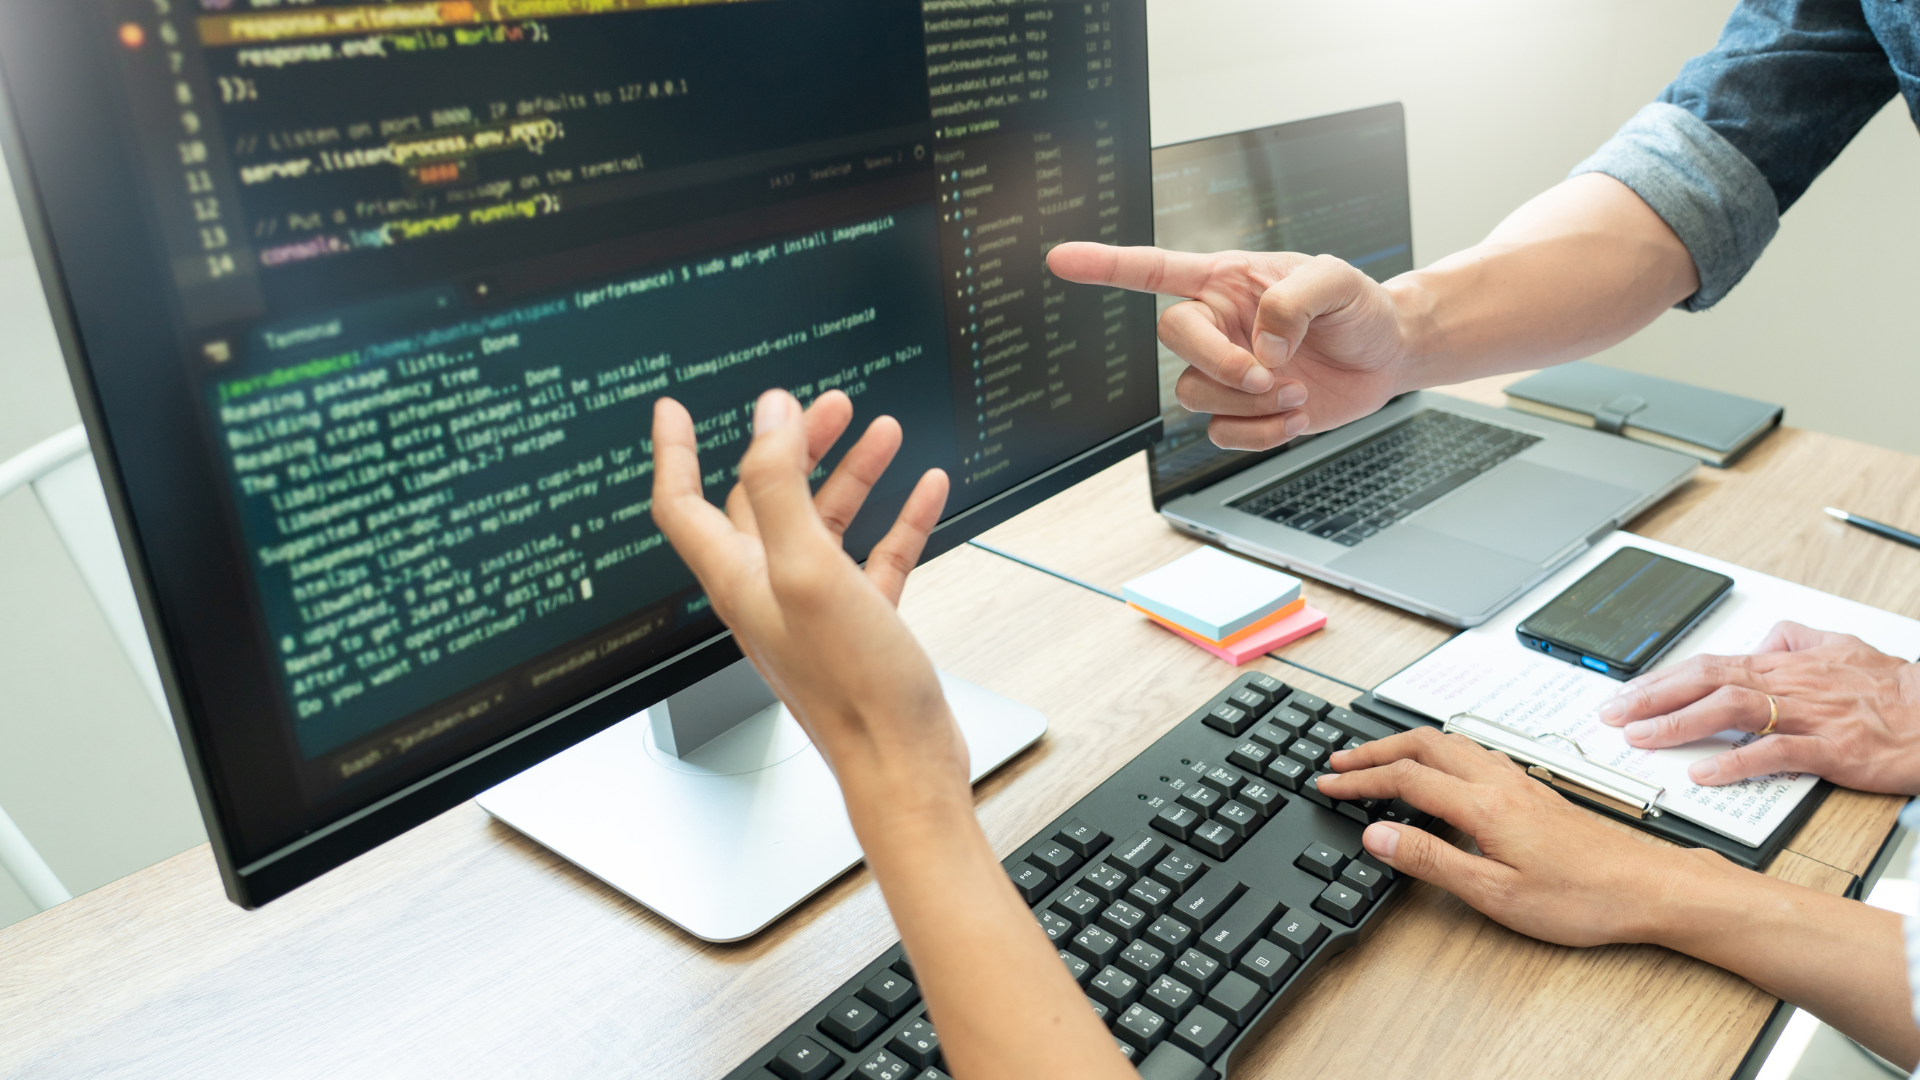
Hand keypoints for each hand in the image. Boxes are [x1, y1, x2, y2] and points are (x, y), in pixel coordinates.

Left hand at [649, 388, 963, 807]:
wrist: (904, 763)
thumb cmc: (853, 687)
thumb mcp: (808, 568)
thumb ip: (780, 485)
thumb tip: (768, 419)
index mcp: (738, 578)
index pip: (681, 504)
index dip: (673, 451)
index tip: (674, 408)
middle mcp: (770, 591)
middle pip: (765, 499)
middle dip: (794, 444)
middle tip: (826, 405)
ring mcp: (817, 609)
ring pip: (826, 522)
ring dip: (852, 472)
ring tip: (881, 430)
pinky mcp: (864, 625)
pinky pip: (876, 556)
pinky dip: (899, 518)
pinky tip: (926, 490)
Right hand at [1046, 242, 1415, 448]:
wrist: (1386, 355)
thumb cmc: (1359, 307)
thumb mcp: (1337, 280)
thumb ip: (1293, 300)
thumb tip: (1260, 344)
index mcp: (1227, 280)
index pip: (1153, 270)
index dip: (1105, 265)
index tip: (1060, 260)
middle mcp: (1216, 325)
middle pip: (1172, 340)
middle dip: (1220, 362)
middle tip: (1268, 374)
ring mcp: (1226, 371)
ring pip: (1194, 394)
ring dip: (1248, 401)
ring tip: (1295, 391)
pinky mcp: (1241, 413)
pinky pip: (1222, 433)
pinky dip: (1261, 433)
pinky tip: (1294, 415)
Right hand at [1318, 727, 1697, 946]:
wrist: (1649, 888)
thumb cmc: (1583, 898)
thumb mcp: (1496, 893)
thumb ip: (1431, 860)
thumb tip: (1378, 834)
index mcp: (1483, 805)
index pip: (1404, 777)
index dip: (1359, 780)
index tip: (1328, 785)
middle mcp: (1499, 782)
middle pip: (1422, 744)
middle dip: (1374, 749)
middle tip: (1339, 762)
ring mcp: (1518, 782)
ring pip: (1448, 743)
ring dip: (1404, 745)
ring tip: (1376, 758)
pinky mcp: (1533, 791)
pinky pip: (1471, 753)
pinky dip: (1436, 752)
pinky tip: (1438, 770)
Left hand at [1595, 620, 1919, 792]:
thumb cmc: (1895, 689)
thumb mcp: (1841, 647)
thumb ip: (1795, 640)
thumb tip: (1761, 640)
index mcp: (1787, 663)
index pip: (1709, 664)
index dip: (1662, 679)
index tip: (1625, 694)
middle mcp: (1791, 684)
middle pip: (1709, 681)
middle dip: (1653, 697)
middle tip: (1613, 715)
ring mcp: (1811, 715)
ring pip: (1734, 710)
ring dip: (1681, 723)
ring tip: (1642, 737)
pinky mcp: (1833, 749)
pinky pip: (1778, 753)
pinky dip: (1738, 762)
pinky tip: (1705, 773)